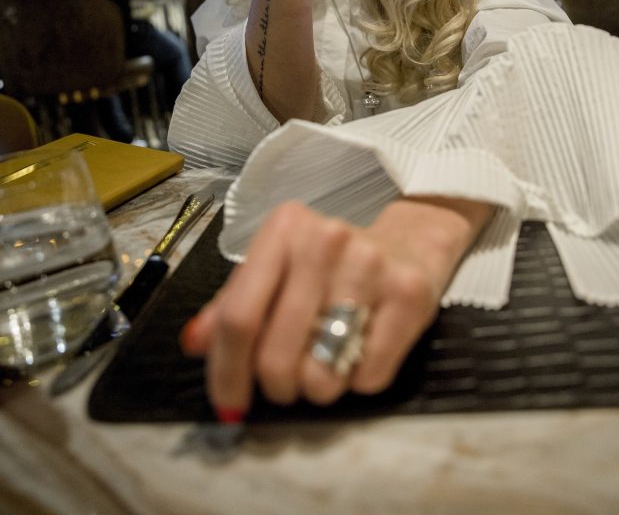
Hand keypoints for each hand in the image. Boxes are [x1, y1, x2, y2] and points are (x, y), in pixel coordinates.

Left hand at [179, 199, 446, 414]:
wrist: (408, 244)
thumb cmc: (330, 265)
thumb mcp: (277, 270)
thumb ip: (233, 304)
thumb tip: (195, 342)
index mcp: (284, 229)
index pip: (239, 317)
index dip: (226, 372)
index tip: (228, 404)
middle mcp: (326, 240)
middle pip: (275, 355)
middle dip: (276, 388)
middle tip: (286, 383)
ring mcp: (370, 265)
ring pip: (321, 375)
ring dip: (317, 388)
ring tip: (327, 363)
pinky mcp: (409, 294)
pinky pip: (368, 377)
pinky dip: (358, 382)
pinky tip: (362, 352)